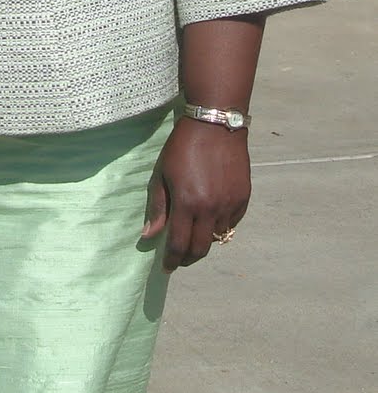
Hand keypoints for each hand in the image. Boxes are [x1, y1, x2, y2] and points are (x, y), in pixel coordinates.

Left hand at [141, 115, 250, 270]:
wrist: (215, 124)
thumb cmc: (182, 147)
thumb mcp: (162, 174)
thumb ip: (159, 207)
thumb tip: (149, 235)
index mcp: (187, 203)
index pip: (178, 244)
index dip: (171, 260)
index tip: (166, 268)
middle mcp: (210, 208)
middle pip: (200, 249)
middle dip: (188, 258)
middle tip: (180, 258)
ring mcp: (230, 204)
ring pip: (218, 237)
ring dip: (205, 240)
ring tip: (194, 234)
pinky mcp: (243, 197)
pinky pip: (232, 222)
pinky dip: (220, 226)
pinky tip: (211, 218)